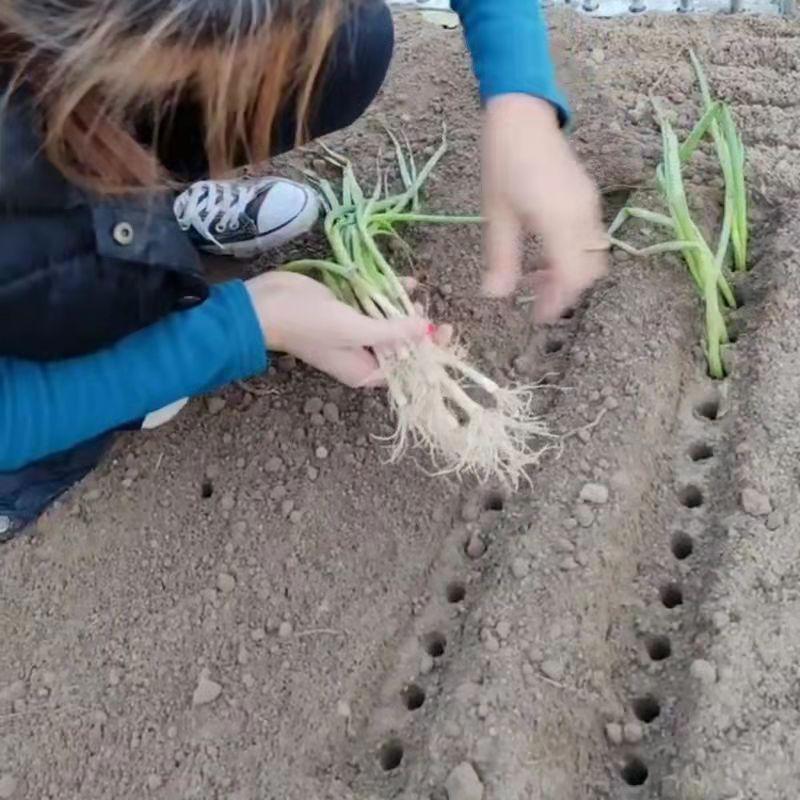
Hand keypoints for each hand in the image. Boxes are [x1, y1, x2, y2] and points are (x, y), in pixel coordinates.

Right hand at [245, 271, 427, 387]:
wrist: (266, 304)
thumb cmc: (308, 325)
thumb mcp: (354, 330)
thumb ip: (392, 332)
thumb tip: (427, 331)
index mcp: (364, 371)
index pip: (407, 368)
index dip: (429, 352)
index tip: (446, 330)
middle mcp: (362, 355)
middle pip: (401, 345)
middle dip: (418, 328)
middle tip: (429, 309)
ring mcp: (355, 331)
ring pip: (390, 322)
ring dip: (404, 308)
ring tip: (416, 295)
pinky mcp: (348, 309)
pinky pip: (376, 304)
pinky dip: (390, 294)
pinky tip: (406, 282)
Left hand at [482, 94, 608, 322]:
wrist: (523, 114)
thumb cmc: (503, 161)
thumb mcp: (496, 214)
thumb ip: (500, 258)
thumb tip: (496, 296)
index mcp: (559, 219)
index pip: (572, 275)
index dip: (558, 302)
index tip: (538, 317)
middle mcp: (582, 214)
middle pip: (589, 270)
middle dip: (566, 291)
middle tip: (536, 301)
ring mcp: (589, 205)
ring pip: (593, 255)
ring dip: (570, 274)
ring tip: (536, 279)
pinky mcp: (588, 198)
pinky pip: (590, 238)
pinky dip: (573, 256)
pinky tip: (545, 255)